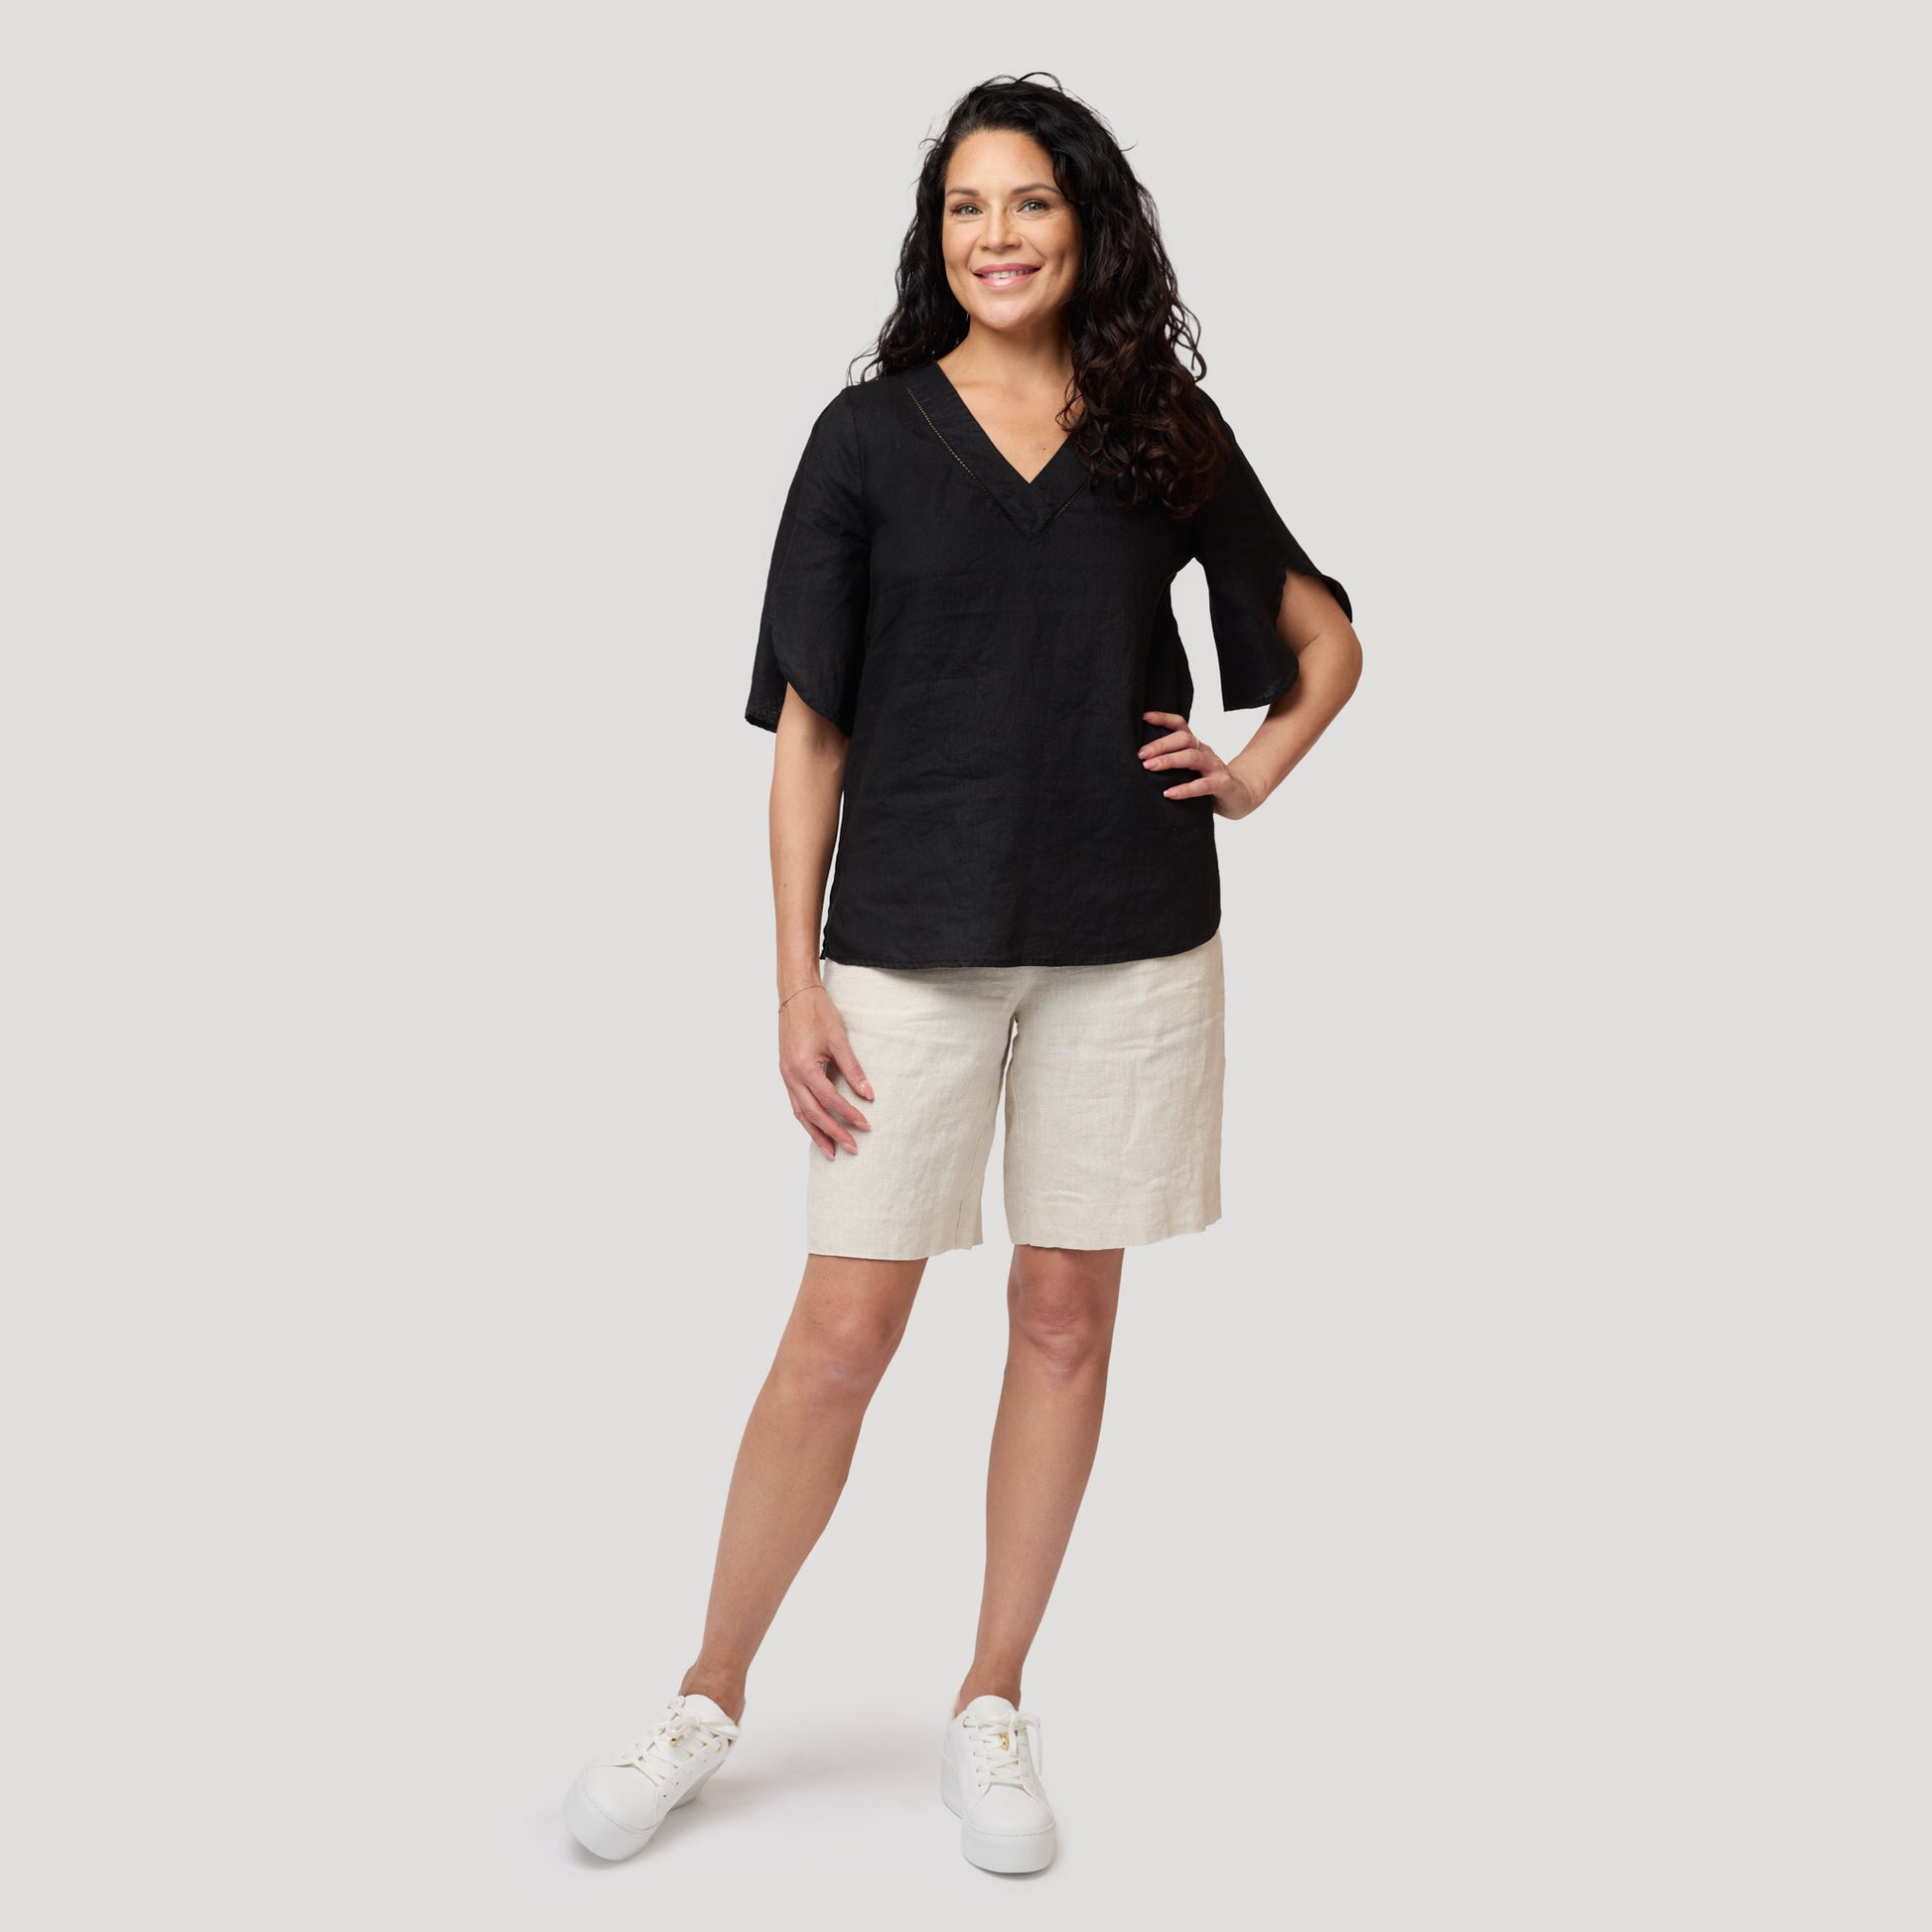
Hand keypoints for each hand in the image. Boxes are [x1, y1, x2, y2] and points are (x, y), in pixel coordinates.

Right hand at [779, 984, 874, 1158]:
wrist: (795, 995)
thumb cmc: (817, 1012)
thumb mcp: (839, 1039)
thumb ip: (853, 1069)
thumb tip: (867, 1094)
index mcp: (804, 1067)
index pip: (829, 1100)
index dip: (848, 1114)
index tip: (866, 1125)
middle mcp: (791, 1076)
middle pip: (813, 1114)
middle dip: (833, 1133)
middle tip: (852, 1148)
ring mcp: (786, 1076)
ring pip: (800, 1113)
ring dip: (816, 1133)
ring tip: (832, 1151)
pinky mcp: (786, 1073)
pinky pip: (796, 1103)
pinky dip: (807, 1119)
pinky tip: (817, 1128)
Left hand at [1138, 711, 1263, 819]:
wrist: (1241, 796)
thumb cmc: (1209, 782)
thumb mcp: (1190, 769)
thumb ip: (1172, 764)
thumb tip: (1140, 762)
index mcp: (1196, 746)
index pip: (1180, 725)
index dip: (1163, 718)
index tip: (1144, 718)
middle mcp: (1205, 752)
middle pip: (1184, 739)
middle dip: (1160, 744)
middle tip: (1141, 754)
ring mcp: (1215, 767)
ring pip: (1192, 757)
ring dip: (1169, 761)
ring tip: (1149, 767)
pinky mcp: (1222, 784)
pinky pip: (1202, 785)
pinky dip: (1184, 789)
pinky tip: (1168, 793)